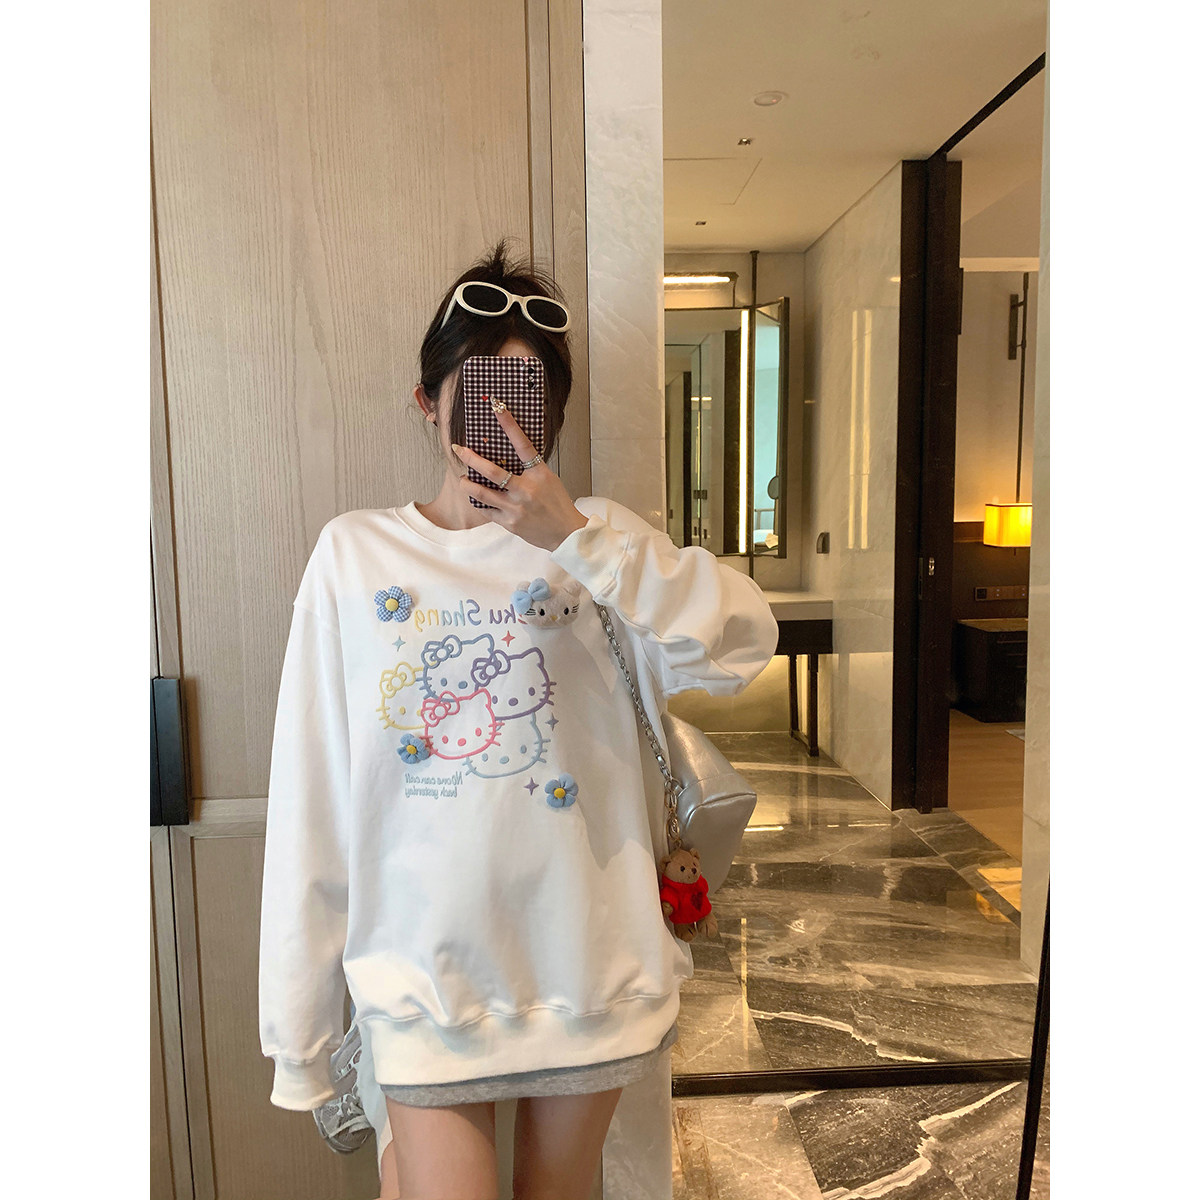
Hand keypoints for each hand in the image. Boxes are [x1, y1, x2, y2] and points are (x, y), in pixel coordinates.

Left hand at [450, 404, 587, 551]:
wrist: (566, 533)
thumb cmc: (557, 504)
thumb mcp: (548, 479)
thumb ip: (529, 468)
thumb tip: (507, 455)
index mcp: (539, 474)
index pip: (523, 444)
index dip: (509, 425)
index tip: (498, 408)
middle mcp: (526, 490)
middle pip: (492, 471)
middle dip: (471, 458)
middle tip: (458, 449)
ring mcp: (516, 508)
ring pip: (482, 493)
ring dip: (467, 484)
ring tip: (462, 479)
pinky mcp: (510, 523)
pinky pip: (487, 510)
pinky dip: (479, 502)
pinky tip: (475, 497)